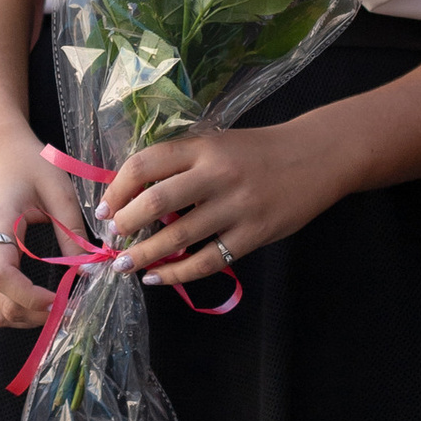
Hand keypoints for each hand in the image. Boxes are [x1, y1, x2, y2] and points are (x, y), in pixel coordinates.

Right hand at [0, 120, 93, 331]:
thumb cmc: (26, 162)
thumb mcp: (57, 190)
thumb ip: (73, 230)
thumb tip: (90, 269)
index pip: (2, 276)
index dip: (31, 297)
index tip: (62, 300)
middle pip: (0, 304)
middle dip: (38, 316)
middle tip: (74, 309)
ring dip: (29, 318)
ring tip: (63, 307)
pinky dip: (20, 310)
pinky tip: (46, 301)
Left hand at [97, 116, 343, 289]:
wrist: (317, 156)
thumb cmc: (259, 151)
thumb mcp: (218, 143)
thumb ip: (182, 164)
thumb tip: (132, 196)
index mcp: (203, 147)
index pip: (145, 164)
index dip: (116, 189)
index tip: (103, 209)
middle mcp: (217, 175)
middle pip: (156, 202)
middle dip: (125, 224)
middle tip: (113, 238)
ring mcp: (237, 206)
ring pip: (179, 238)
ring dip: (144, 255)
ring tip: (125, 265)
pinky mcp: (254, 234)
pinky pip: (208, 261)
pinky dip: (178, 274)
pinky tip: (158, 278)